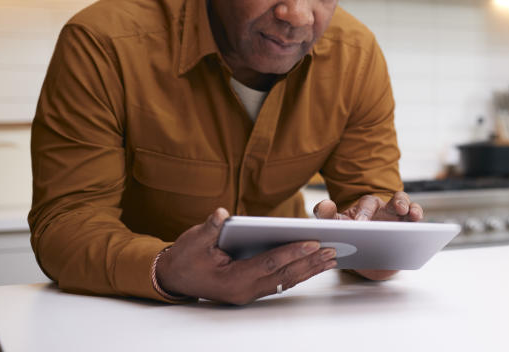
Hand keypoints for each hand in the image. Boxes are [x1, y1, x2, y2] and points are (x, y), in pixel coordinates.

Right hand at [155, 208, 337, 304]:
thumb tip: (222, 214)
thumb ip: (210, 228)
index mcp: (232, 280)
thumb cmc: (186, 257)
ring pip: (286, 281)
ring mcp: (250, 292)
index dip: (291, 252)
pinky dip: (299, 272)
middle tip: (333, 250)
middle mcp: (244, 290)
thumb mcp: (193, 240)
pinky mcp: (253, 288)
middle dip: (310, 263)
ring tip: (332, 258)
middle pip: (284, 276)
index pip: (268, 264)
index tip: (313, 242)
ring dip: (309, 270)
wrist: (175, 277)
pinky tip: (314, 263)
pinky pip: (281, 281)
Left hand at [313, 191, 423, 280]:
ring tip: (412, 215)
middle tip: (398, 210)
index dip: (365, 214)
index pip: (367, 204)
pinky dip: (420, 222)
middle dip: (397, 204)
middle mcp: (386, 208)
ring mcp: (400, 219)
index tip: (360, 225)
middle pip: (395, 199)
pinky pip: (418, 223)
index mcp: (367, 206)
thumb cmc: (352, 237)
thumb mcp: (338, 228)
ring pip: (410, 207)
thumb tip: (324, 205)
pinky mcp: (410, 230)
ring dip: (413, 208)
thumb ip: (328, 217)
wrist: (366, 258)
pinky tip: (419, 231)